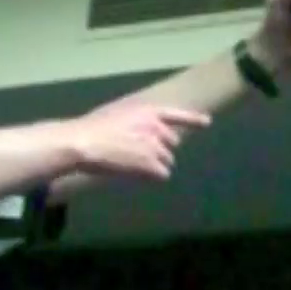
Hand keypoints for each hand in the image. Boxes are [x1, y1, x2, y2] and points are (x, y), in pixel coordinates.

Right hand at [65, 103, 210, 181]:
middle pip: (172, 144)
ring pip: (168, 162)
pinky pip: (162, 175)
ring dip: (155, 166)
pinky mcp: (151, 163)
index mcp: (147, 112)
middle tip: (138, 155)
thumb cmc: (91, 130)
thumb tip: (142, 135)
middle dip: (161, 151)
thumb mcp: (118, 116)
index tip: (207, 122)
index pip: (176, 114)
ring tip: (131, 165)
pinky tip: (135, 174)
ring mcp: (155, 145)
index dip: (193, 119)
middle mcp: (156, 127)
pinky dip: (152, 177)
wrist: (82, 141)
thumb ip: (136, 123)